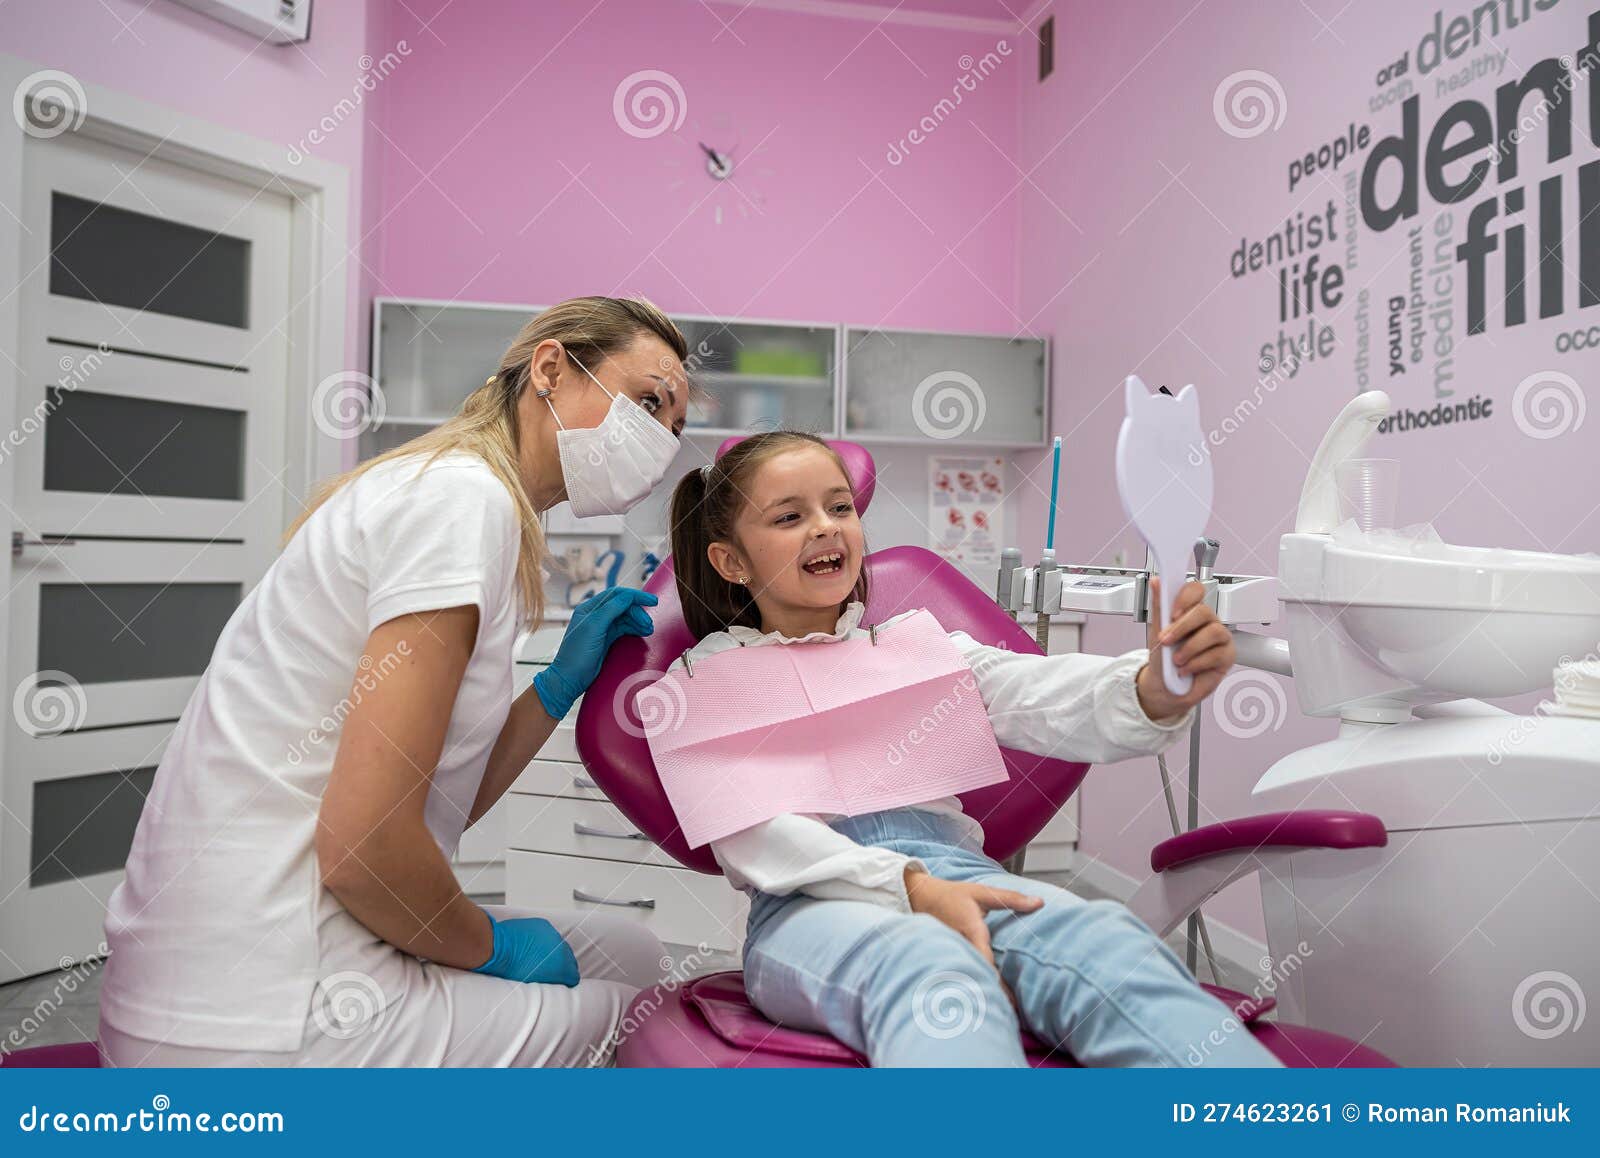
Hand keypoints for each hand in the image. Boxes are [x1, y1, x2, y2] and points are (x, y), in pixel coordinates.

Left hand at [471, 911, 579, 986]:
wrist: (497, 947)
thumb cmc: (509, 967)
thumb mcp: (533, 984)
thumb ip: (549, 982)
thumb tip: (552, 982)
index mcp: (560, 967)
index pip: (574, 975)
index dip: (566, 980)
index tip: (561, 982)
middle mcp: (561, 949)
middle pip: (570, 959)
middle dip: (562, 966)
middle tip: (550, 971)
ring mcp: (553, 935)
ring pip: (560, 946)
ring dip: (553, 952)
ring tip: (540, 958)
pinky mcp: (544, 925)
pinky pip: (550, 935)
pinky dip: (545, 941)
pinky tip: (534, 946)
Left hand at [533, 585, 656, 719]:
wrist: (570, 679)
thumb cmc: (576, 654)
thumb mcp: (593, 627)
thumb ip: (610, 609)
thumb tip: (628, 596)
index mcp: (589, 608)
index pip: (616, 595)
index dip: (636, 596)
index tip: (652, 602)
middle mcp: (595, 615)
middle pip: (623, 606)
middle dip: (638, 612)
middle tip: (648, 624)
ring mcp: (601, 627)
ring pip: (625, 617)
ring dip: (638, 621)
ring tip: (648, 630)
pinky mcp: (607, 639)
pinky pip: (624, 628)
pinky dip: (635, 629)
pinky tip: (642, 632)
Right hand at [904, 867, 1040, 1003]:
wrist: (918, 897)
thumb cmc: (952, 895)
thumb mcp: (982, 893)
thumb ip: (1011, 899)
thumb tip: (1039, 903)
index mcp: (971, 931)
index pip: (985, 960)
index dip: (996, 981)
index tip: (1010, 1000)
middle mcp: (959, 945)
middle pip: (976, 975)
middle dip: (991, 994)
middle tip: (1010, 1013)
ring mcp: (950, 953)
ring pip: (965, 977)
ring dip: (979, 992)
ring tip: (997, 1012)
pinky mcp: (945, 957)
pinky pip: (958, 973)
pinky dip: (968, 985)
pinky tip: (976, 999)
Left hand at [1136, 578, 1234, 719]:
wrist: (1165, 686)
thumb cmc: (1163, 657)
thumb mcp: (1156, 631)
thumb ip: (1159, 605)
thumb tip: (1157, 581)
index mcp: (1190, 611)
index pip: (1196, 591)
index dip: (1186, 597)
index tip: (1171, 612)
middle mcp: (1207, 622)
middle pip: (1204, 611)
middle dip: (1182, 627)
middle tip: (1166, 641)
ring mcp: (1220, 638)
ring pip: (1214, 632)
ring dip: (1190, 648)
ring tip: (1176, 660)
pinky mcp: (1227, 656)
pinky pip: (1217, 654)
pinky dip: (1196, 663)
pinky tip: (1185, 669)